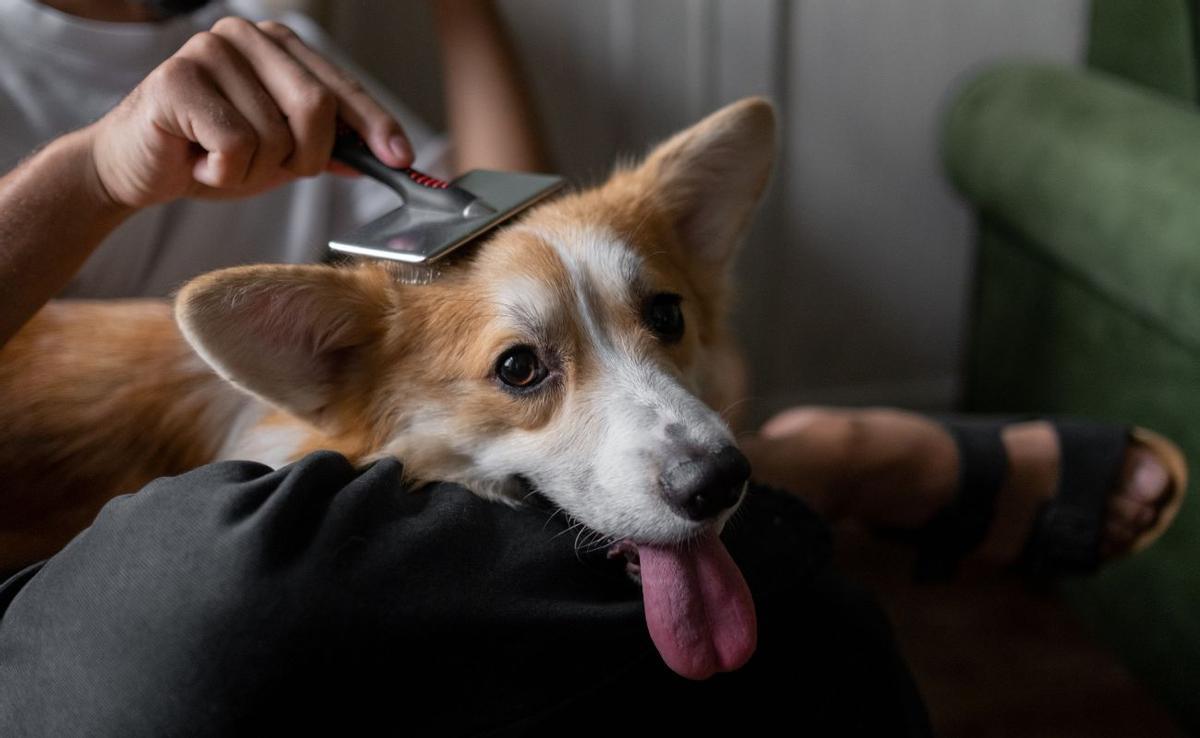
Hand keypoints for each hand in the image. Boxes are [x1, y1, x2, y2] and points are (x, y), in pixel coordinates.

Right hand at [87, 17, 410, 208]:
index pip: (341, 86)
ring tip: (220, 161)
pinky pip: (235, 146)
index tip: (401, 158)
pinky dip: (223, 172)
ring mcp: (209, 51)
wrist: (137, 168)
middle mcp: (246, 37)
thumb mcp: (283, 154)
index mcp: (279, 46)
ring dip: (254, 171)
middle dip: (307, 156)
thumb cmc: (211, 153)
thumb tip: (384, 155)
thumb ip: (329, 148)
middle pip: (316, 106)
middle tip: (278, 169)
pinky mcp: (176, 79)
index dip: (375, 124)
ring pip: (274, 135)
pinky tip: (198, 161)